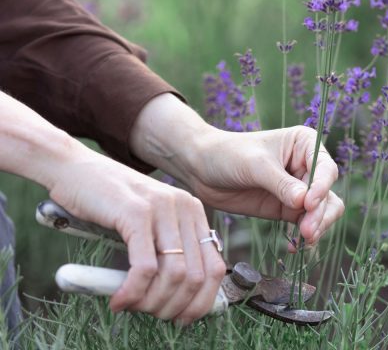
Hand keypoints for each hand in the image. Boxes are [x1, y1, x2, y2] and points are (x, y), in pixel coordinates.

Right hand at [0, 91, 224, 323]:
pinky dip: (133, 292)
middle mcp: (185, 208)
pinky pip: (144, 267)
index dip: (202, 300)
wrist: (73, 168)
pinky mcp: (136, 214)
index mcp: (193, 212)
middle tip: (152, 315)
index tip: (183, 317)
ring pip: (174, 275)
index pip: (215, 267)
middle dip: (175, 306)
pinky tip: (119, 299)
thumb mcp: (148, 223)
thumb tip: (178, 298)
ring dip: (153, 302)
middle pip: (197, 276)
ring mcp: (163, 209)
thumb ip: (166, 250)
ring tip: (133, 307)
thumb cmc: (107, 202)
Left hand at [129, 94, 344, 247]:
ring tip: (303, 240)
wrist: (202, 169)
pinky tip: (294, 246)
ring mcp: (299, 189)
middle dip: (320, 213)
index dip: (322, 187)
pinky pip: (306, 224)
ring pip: (323, 211)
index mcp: (305, 144)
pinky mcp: (288, 209)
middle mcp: (308, 166)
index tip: (309, 204)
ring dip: (317, 226)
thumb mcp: (256, 165)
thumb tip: (305, 203)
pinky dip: (304, 236)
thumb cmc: (229, 154)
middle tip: (306, 231)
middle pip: (328, 193)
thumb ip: (281, 184)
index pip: (325, 168)